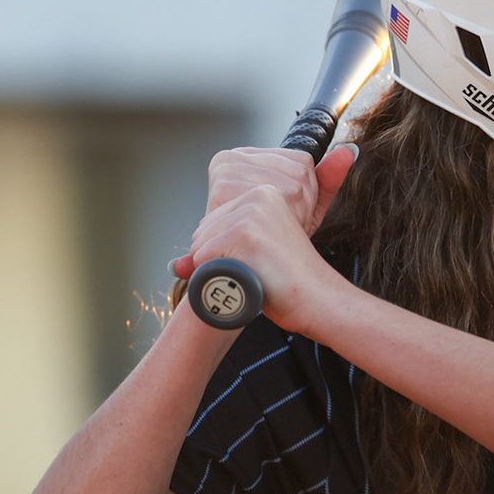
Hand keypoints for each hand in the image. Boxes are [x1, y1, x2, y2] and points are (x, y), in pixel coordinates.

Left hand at [170, 146, 356, 329]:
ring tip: (255, 274)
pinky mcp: (244, 234)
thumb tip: (174, 266)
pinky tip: (249, 279)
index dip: (224, 254)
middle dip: (219, 261)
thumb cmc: (291, 282)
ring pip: (201, 248)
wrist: (319, 300)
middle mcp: (256, 196)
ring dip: (220, 271)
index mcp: (263, 193)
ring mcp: (250, 214)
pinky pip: (204, 261)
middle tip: (258, 270)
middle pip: (202, 234)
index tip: (259, 261)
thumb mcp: (254, 255)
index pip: (211, 225)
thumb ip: (216, 251)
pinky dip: (218, 279)